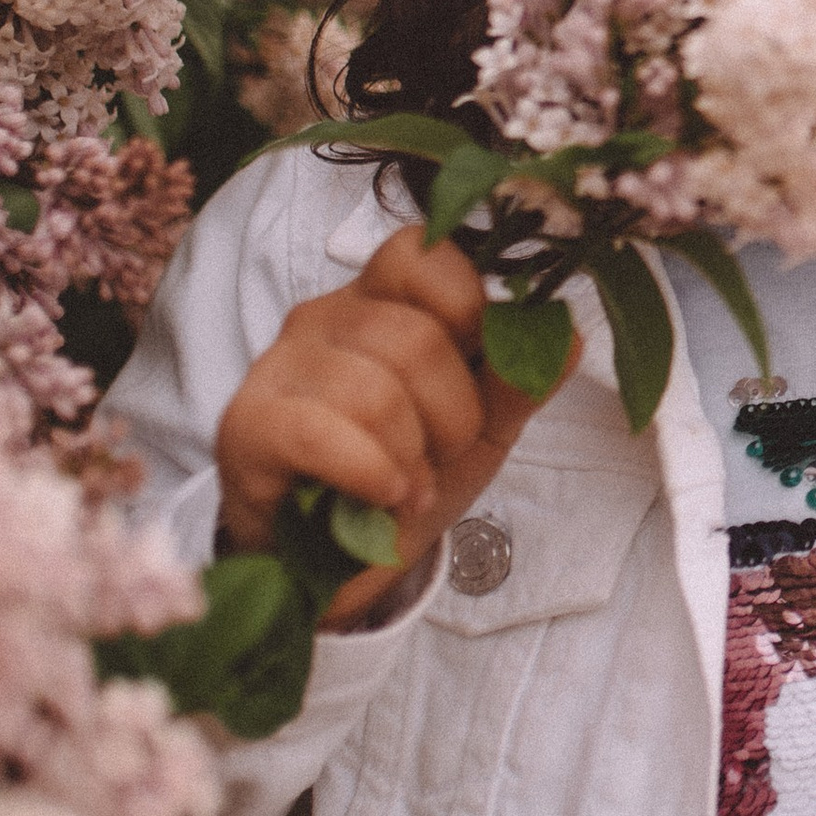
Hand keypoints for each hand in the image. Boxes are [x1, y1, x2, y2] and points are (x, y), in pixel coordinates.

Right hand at [214, 227, 573, 625]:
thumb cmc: (408, 477)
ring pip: (373, 390)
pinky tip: (383, 497)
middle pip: (414, 337)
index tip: (478, 362)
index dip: (468, 304)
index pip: (423, 251)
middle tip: (442, 454)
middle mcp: (325, 317)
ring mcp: (279, 367)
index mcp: (383, 299)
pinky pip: (319, 432)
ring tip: (409, 486)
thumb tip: (569, 334)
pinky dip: (370, 473)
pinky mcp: (246, 427)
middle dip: (453, 414)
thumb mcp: (482, 429)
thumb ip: (520, 381)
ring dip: (411, 456)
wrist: (339, 564)